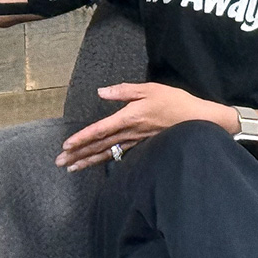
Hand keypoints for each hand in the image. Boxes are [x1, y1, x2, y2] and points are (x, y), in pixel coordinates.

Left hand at [55, 82, 222, 171]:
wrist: (198, 120)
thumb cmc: (175, 102)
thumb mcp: (149, 89)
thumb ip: (124, 91)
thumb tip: (101, 91)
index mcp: (128, 118)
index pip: (100, 130)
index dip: (82, 138)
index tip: (67, 146)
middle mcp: (129, 132)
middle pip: (99, 145)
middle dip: (78, 154)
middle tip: (59, 162)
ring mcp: (135, 141)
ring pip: (107, 153)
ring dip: (88, 160)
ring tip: (71, 168)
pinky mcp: (142, 145)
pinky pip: (118, 154)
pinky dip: (104, 160)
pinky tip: (96, 164)